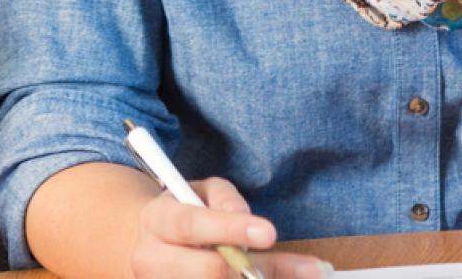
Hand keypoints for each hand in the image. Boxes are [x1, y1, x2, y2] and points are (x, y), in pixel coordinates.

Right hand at [131, 177, 330, 278]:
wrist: (156, 245)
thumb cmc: (186, 212)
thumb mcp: (202, 190)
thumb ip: (224, 199)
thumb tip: (241, 215)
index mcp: (156, 221)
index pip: (191, 225)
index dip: (230, 229)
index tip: (269, 232)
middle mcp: (152, 260)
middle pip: (208, 272)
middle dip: (261, 269)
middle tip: (309, 269)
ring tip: (308, 274)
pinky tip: (278, 278)